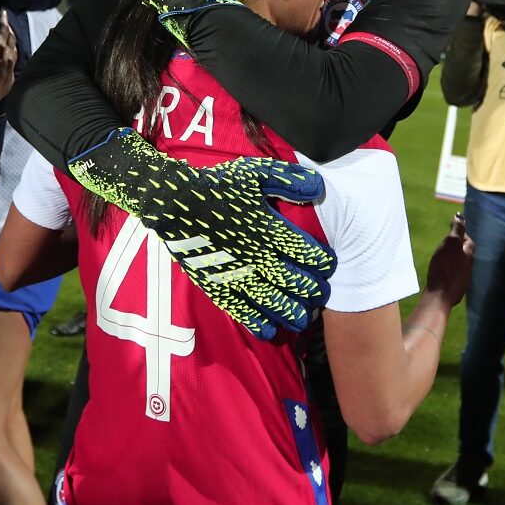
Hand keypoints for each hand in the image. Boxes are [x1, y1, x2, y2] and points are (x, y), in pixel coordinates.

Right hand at [0, 11, 17, 96]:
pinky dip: (12, 58)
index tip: (2, 13)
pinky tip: (9, 59)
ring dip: (12, 43)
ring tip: (9, 38)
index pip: (3, 29)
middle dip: (8, 30)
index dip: (3, 20)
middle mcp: (8, 57)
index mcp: (0, 47)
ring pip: (14, 52)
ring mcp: (9, 70)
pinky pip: (13, 66)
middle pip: (11, 40)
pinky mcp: (8, 82)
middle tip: (5, 24)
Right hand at [67, 128, 332, 339]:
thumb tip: (318, 188)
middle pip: (296, 282)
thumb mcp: (255, 173)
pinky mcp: (218, 287)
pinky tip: (271, 332)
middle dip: (314, 291)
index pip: (308, 253)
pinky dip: (259, 324)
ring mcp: (238, 275)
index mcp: (271, 230)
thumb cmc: (218, 186)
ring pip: (274, 303)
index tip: (328, 265)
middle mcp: (258, 257)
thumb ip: (288, 180)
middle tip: (322, 293)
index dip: (323, 262)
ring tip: (304, 318)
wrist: (176, 203)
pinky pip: (242, 312)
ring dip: (294, 313)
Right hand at [425, 214, 474, 304]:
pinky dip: (448, 271)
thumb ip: (457, 229)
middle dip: (456, 247)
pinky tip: (441, 273)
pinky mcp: (455, 288)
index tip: (451, 229)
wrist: (441, 295)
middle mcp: (469, 266)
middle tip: (445, 243)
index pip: (467, 239)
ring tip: (442, 257)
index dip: (460, 233)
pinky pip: (453, 275)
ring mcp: (463, 278)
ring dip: (452, 259)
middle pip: (464, 252)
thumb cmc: (445, 267)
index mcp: (469, 254)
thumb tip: (460, 216)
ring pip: (459, 264)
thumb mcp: (451, 243)